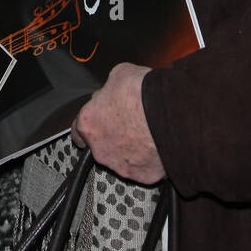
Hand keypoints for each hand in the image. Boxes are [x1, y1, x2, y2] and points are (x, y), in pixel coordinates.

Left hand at [71, 63, 163, 185]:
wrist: (171, 112)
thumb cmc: (144, 93)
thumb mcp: (119, 74)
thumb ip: (109, 89)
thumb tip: (112, 90)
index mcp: (89, 123)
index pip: (78, 129)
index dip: (91, 123)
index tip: (98, 121)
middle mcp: (100, 149)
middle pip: (101, 144)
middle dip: (113, 135)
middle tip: (130, 122)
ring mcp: (120, 165)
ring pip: (121, 158)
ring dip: (130, 147)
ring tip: (147, 132)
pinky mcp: (142, 176)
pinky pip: (142, 168)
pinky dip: (148, 159)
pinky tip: (157, 145)